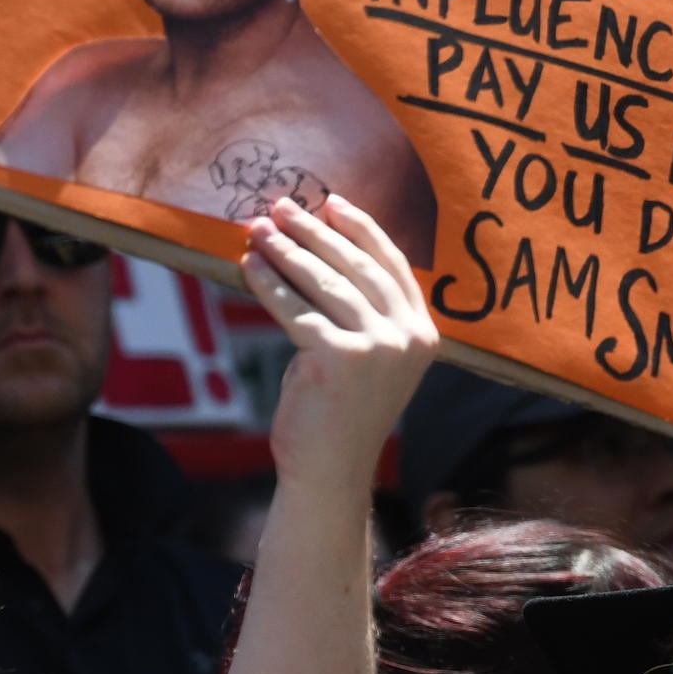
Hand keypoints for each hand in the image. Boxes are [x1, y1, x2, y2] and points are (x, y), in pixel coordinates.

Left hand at [243, 191, 441, 479]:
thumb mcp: (365, 356)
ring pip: (324, 282)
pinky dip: (269, 284)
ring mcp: (377, 346)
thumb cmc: (340, 413)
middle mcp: (407, 336)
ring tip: (257, 229)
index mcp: (423, 332)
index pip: (391, 265)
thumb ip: (360, 312)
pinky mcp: (339, 357)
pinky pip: (296, 309)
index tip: (332, 203)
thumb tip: (316, 249)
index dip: (361, 229)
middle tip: (281, 207)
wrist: (329, 470)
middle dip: (314, 231)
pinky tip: (249, 266)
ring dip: (286, 250)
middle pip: (355, 266)